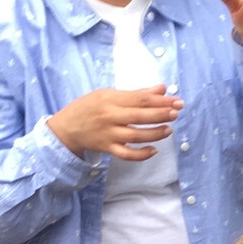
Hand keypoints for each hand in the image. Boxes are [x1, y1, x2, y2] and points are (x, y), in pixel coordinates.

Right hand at [48, 86, 182, 160]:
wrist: (65, 128)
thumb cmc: (89, 107)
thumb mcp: (108, 94)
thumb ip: (136, 93)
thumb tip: (161, 88)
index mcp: (110, 100)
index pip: (140, 99)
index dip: (161, 100)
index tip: (177, 101)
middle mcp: (109, 117)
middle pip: (139, 116)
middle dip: (161, 115)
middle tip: (176, 113)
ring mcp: (108, 134)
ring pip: (135, 136)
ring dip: (155, 134)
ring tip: (169, 130)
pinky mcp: (107, 148)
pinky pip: (126, 154)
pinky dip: (141, 155)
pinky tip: (153, 150)